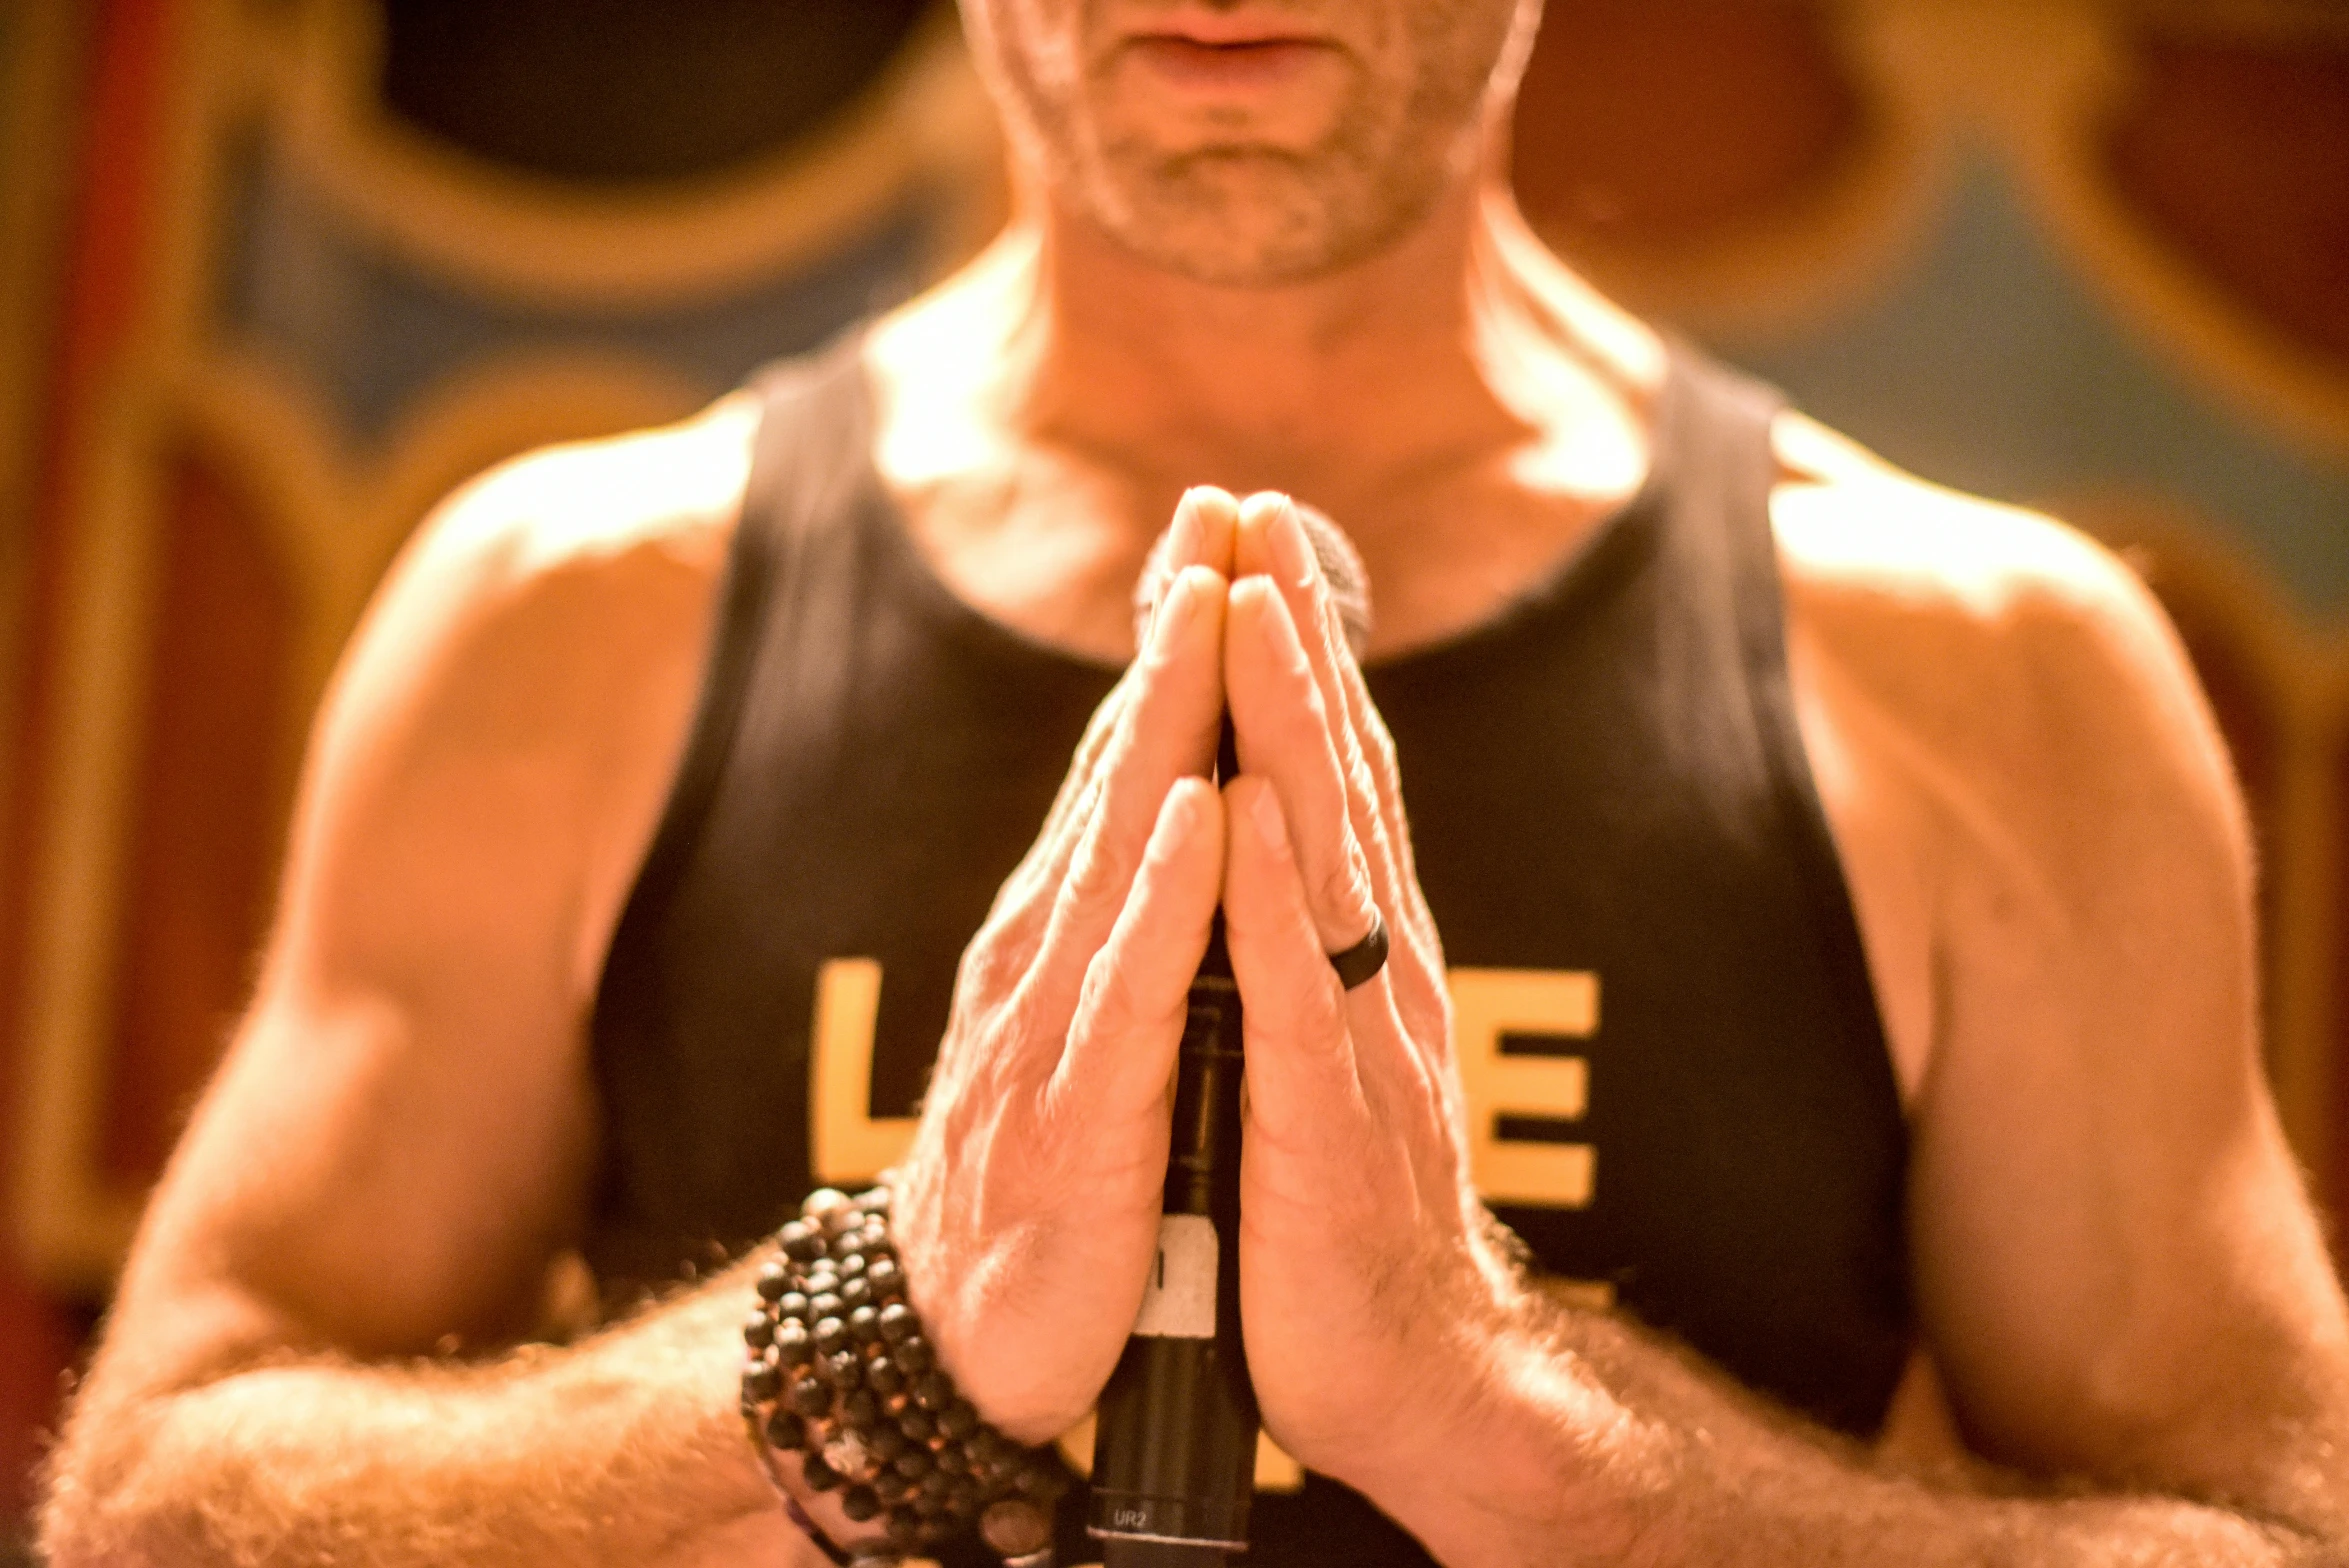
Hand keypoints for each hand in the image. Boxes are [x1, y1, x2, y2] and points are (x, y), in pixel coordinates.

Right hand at [893, 491, 1236, 1442]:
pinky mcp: (1078, 1121)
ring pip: (1122, 852)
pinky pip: (1132, 993)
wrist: (960, 1347)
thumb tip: (1153, 809)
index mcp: (1066, 935)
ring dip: (1167, 725)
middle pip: (1124, 772)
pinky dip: (1168, 899)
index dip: (1175, 647)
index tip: (1220, 528)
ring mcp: (1054, 1031)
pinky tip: (1202, 817)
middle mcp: (1049, 956)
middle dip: (1175, 637)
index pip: (1129, 764)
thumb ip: (1116, 921)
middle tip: (1216, 509)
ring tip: (1210, 610)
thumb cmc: (1048, 1176)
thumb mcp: (1083, 1027)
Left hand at [1218, 495, 1517, 1483]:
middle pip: (1333, 775)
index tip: (1255, 532)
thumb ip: (1313, 931)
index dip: (1297, 648)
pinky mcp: (1324, 1126)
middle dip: (1292, 637)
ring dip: (1291, 730)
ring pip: (1323, 857)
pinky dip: (1273, 902)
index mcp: (1354, 946)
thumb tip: (1287, 819)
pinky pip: (1295, 998)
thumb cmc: (1340, 1193)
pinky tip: (1248, 818)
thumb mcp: (1324, 1036)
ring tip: (1256, 613)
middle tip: (1253, 510)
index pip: (1329, 769)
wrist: (1405, 1362)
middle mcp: (1369, 967)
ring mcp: (1355, 1039)